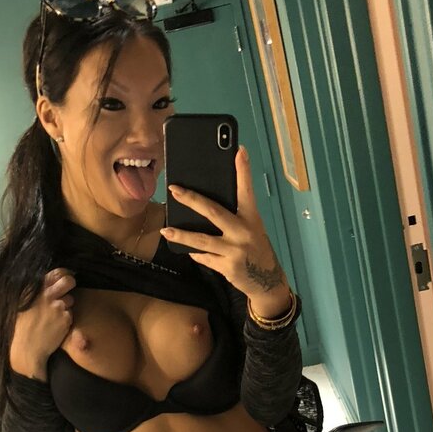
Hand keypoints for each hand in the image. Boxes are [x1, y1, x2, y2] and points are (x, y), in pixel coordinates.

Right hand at [9, 267, 74, 379]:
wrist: (26, 349)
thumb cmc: (21, 327)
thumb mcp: (22, 304)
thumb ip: (34, 292)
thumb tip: (47, 282)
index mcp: (35, 289)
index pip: (56, 273)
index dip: (64, 274)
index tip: (65, 277)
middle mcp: (47, 295)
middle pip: (68, 281)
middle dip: (71, 283)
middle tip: (69, 288)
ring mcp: (57, 306)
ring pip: (70, 300)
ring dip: (66, 306)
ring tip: (54, 316)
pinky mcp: (65, 318)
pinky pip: (70, 315)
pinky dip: (65, 320)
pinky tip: (55, 326)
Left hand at [161, 145, 290, 317]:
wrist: (267, 280)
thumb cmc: (255, 248)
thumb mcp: (252, 228)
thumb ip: (235, 216)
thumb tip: (206, 203)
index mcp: (251, 218)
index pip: (246, 190)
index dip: (243, 170)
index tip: (239, 151)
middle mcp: (243, 232)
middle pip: (213, 212)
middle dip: (191, 199)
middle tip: (174, 189)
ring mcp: (235, 250)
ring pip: (202, 239)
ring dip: (181, 234)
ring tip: (166, 230)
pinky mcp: (227, 267)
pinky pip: (204, 257)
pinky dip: (196, 253)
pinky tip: (188, 249)